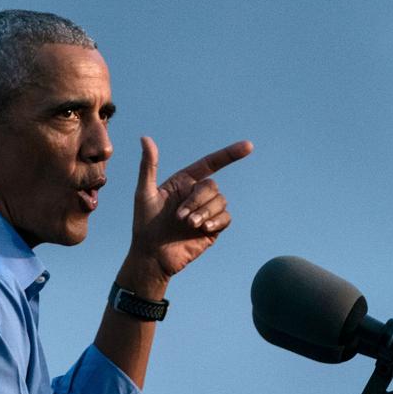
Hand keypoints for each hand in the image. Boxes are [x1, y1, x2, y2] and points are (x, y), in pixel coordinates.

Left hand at [121, 137, 252, 291]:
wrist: (152, 255)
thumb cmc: (145, 224)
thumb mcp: (144, 193)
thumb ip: (148, 166)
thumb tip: (145, 138)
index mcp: (183, 182)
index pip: (210, 163)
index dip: (229, 154)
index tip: (248, 146)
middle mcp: (196, 194)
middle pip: (212, 186)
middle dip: (197, 200)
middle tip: (180, 217)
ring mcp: (206, 211)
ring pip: (220, 201)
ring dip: (204, 212)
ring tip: (188, 225)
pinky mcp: (213, 228)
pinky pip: (226, 218)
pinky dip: (216, 221)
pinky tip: (202, 229)